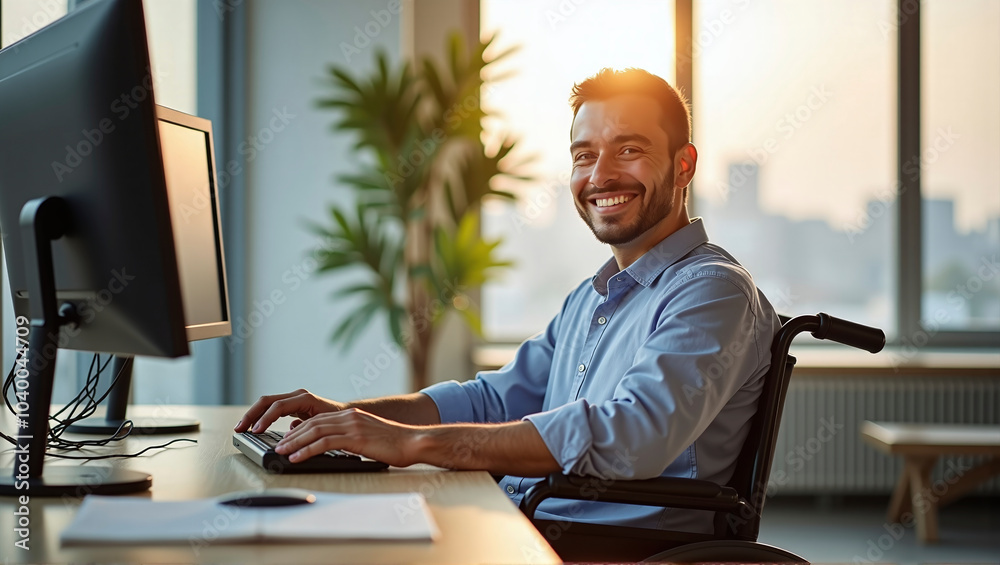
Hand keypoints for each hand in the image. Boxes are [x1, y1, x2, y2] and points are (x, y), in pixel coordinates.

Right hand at [234, 389, 346, 433]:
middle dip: (251, 415)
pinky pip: (271, 408)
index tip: (255, 431)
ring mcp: (293, 398)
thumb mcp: (322, 424)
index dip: (265, 419)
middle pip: (267, 401)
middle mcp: (296, 395)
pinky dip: (260, 416)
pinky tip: (253, 427)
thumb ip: (306, 428)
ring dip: (252, 415)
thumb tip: (290, 433)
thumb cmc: (336, 420)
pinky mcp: (291, 404)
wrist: (345, 414)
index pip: (278, 406)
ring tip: (241, 428)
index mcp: (304, 398)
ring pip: (266, 403)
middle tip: (239, 429)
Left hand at [273, 407, 421, 467]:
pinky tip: (297, 458)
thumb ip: (352, 439)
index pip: (319, 421)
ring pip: (315, 432)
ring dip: (295, 443)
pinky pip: (324, 443)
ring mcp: (352, 425)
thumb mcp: (369, 438)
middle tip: (278, 447)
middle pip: (313, 424)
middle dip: (292, 436)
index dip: (300, 430)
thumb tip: (337, 448)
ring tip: (282, 452)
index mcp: (352, 416)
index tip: (288, 440)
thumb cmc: (395, 444)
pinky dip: (307, 450)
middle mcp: (349, 417)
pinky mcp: (355, 437)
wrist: (413, 442)